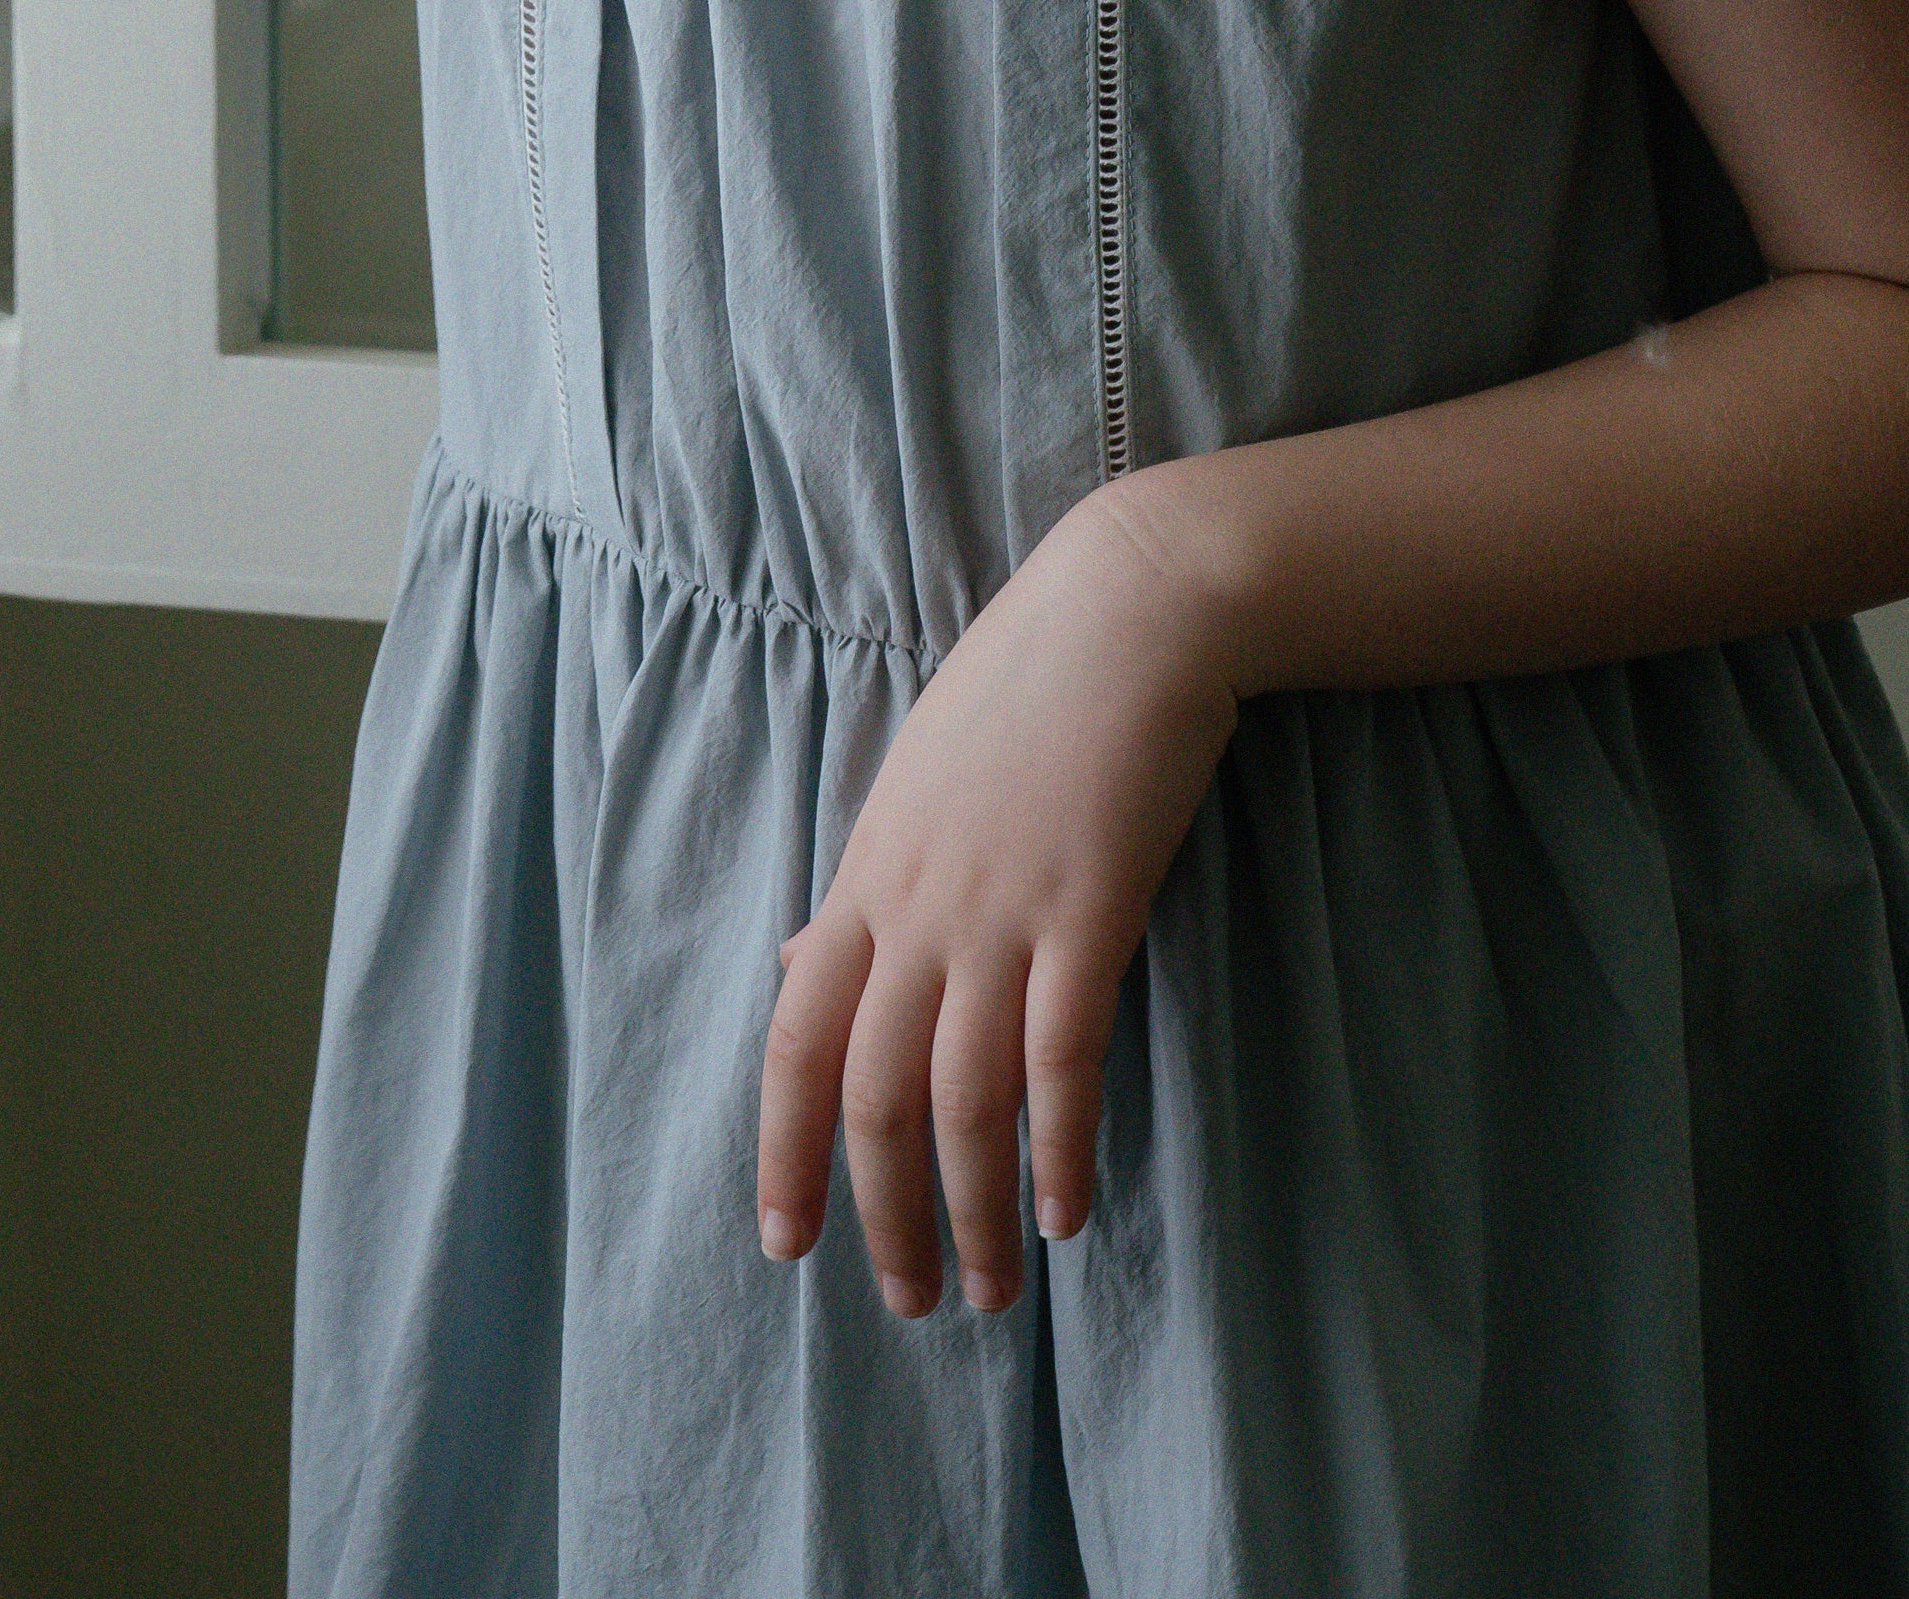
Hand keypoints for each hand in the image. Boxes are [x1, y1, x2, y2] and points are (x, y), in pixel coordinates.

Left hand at [755, 474, 1237, 1316]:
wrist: (1126, 610)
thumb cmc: (1026, 689)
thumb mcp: (915, 784)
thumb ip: (865, 887)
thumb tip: (800, 964)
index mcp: (867, 876)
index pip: (793, 1038)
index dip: (782, 1150)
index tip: (786, 1243)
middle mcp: (916, 906)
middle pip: (870, 1093)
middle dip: (882, 1213)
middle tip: (911, 1298)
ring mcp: (1001, 910)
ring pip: (961, 1097)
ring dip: (972, 1207)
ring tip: (989, 1286)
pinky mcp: (1091, 908)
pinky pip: (1060, 1055)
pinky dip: (1057, 1144)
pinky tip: (1065, 1209)